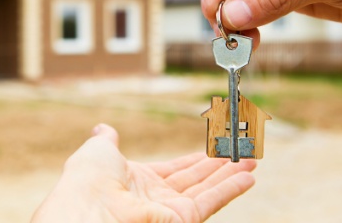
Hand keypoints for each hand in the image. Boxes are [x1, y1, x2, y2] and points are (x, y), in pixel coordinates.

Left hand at [31, 124, 255, 221]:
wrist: (90, 208)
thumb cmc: (88, 179)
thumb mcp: (98, 151)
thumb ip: (107, 140)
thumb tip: (104, 129)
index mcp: (138, 181)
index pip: (173, 171)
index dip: (193, 161)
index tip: (209, 151)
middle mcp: (157, 198)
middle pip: (195, 180)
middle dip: (218, 167)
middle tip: (240, 154)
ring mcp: (170, 211)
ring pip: (208, 190)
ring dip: (232, 175)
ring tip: (253, 161)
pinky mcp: (183, 220)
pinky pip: (212, 201)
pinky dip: (232, 188)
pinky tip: (249, 176)